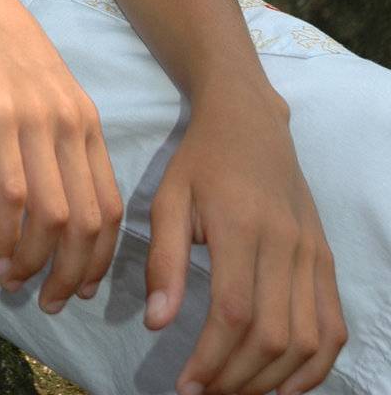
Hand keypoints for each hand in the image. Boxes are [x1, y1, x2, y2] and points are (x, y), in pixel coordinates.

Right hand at [0, 0, 123, 311]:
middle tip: (49, 303)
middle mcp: (73, 125)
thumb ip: (56, 132)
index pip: (111, 208)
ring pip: (56, 220)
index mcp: (87, 120)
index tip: (76, 286)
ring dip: (38, 265)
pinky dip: (8, 240)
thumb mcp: (42, 88)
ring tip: (14, 284)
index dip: (99, 259)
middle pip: (90, 223)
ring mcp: (38, 123)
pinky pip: (14, 199)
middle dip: (73, 276)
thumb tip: (54, 190)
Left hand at [144, 86, 348, 394]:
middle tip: (205, 393)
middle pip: (271, 335)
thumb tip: (157, 322)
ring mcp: (311, 253)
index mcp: (239, 226)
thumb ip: (164, 260)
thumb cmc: (201, 161)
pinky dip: (316, 366)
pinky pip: (332, 325)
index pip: (233, 313)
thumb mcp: (168, 198)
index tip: (186, 385)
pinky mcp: (325, 258)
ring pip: (306, 339)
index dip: (212, 359)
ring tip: (236, 391)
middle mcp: (284, 244)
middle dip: (237, 377)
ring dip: (272, 379)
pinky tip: (285, 385)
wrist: (250, 122)